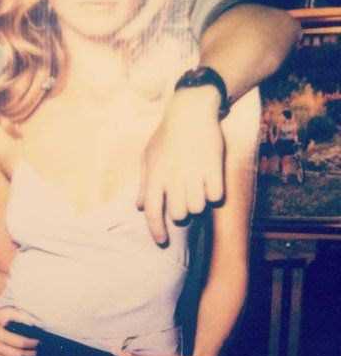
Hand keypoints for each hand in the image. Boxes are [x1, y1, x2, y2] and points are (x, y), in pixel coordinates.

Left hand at [138, 86, 224, 243]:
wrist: (190, 112)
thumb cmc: (166, 136)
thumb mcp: (148, 156)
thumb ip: (144, 183)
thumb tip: (140, 207)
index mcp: (154, 174)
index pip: (153, 212)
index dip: (156, 231)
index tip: (162, 242)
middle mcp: (173, 176)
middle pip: (179, 215)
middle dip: (182, 213)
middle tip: (184, 200)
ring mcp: (193, 173)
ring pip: (198, 208)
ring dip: (199, 202)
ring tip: (197, 187)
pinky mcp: (213, 168)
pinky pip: (216, 197)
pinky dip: (214, 193)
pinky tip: (210, 180)